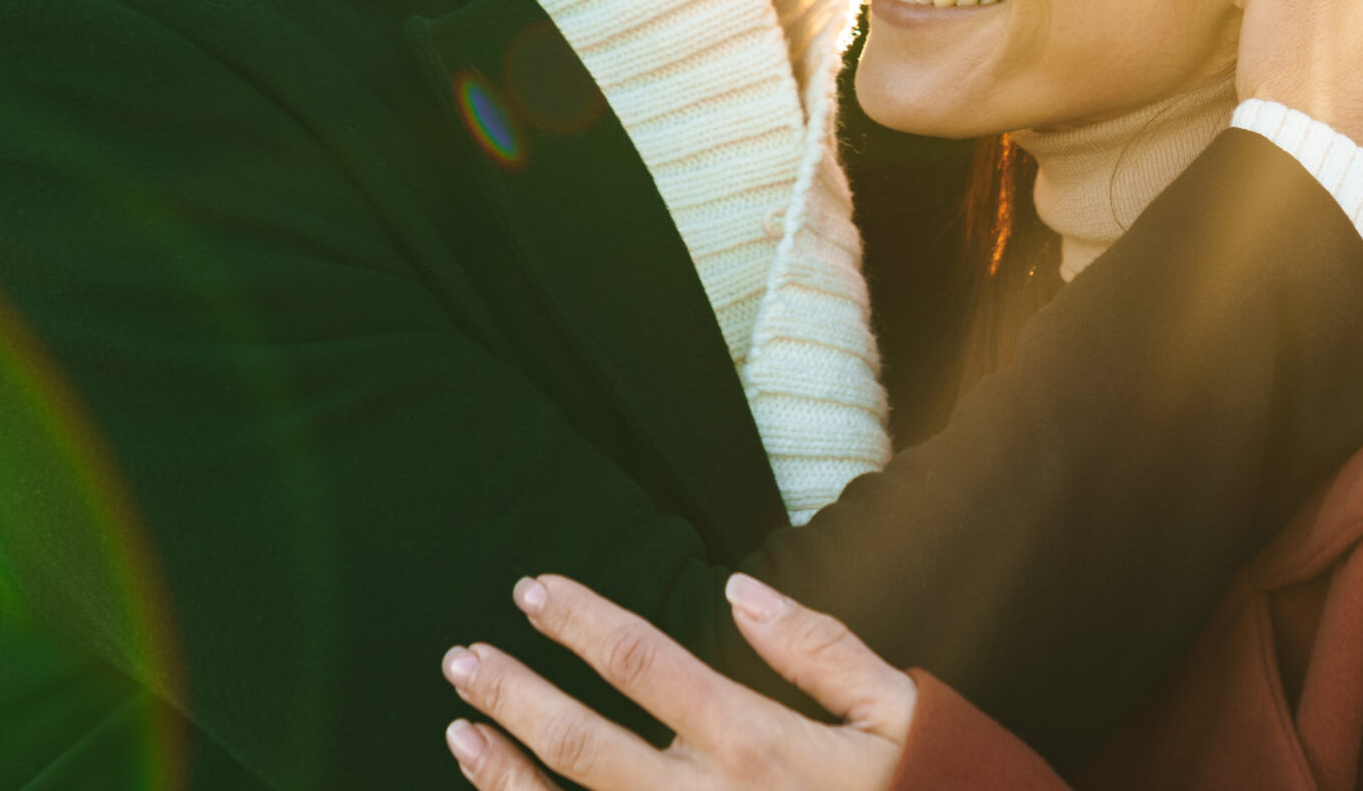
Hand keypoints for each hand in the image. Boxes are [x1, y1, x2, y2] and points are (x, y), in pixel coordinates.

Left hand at [440, 572, 915, 790]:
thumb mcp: (901, 712)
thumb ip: (820, 649)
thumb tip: (739, 590)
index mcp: (760, 744)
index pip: (647, 664)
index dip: (582, 622)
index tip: (532, 590)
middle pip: (587, 743)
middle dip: (518, 696)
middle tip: (462, 658)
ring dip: (510, 775)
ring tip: (461, 730)